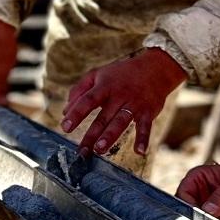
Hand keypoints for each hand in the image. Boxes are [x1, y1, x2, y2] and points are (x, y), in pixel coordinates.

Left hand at [61, 47, 186, 157]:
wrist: (155, 68)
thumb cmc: (121, 74)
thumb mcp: (98, 75)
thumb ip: (79, 90)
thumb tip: (65, 111)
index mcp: (105, 86)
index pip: (87, 100)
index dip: (76, 113)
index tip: (65, 127)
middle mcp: (119, 95)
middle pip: (103, 117)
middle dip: (92, 134)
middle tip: (82, 151)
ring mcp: (134, 104)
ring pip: (121, 122)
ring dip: (110, 136)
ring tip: (100, 149)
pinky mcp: (148, 112)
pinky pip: (145, 126)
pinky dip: (143, 139)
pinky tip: (139, 151)